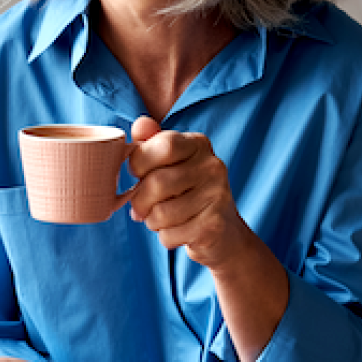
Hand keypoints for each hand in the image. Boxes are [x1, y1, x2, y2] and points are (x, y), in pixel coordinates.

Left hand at [128, 116, 248, 273]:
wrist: (223, 233)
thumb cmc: (187, 192)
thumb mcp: (170, 163)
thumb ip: (151, 142)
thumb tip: (140, 123)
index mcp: (199, 144)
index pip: (163, 145)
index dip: (140, 162)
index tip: (138, 173)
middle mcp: (213, 166)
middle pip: (157, 182)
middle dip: (140, 201)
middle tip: (142, 207)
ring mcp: (217, 196)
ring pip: (160, 213)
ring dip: (152, 221)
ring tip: (162, 218)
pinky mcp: (214, 226)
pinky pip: (169, 235)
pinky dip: (165, 237)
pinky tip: (178, 231)